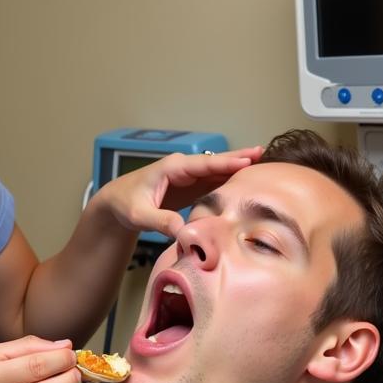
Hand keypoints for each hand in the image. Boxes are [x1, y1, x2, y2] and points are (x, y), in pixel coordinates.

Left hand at [95, 146, 262, 239]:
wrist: (116, 204)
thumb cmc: (125, 205)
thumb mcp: (139, 215)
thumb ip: (160, 221)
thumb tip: (183, 230)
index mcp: (173, 168)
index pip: (205, 164)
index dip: (226, 162)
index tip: (248, 159)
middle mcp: (184, 168)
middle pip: (217, 162)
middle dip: (240, 157)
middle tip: (265, 152)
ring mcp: (189, 177)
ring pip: (219, 171)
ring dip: (240, 168)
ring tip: (266, 165)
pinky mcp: (192, 187)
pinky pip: (215, 182)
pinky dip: (232, 181)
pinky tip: (248, 183)